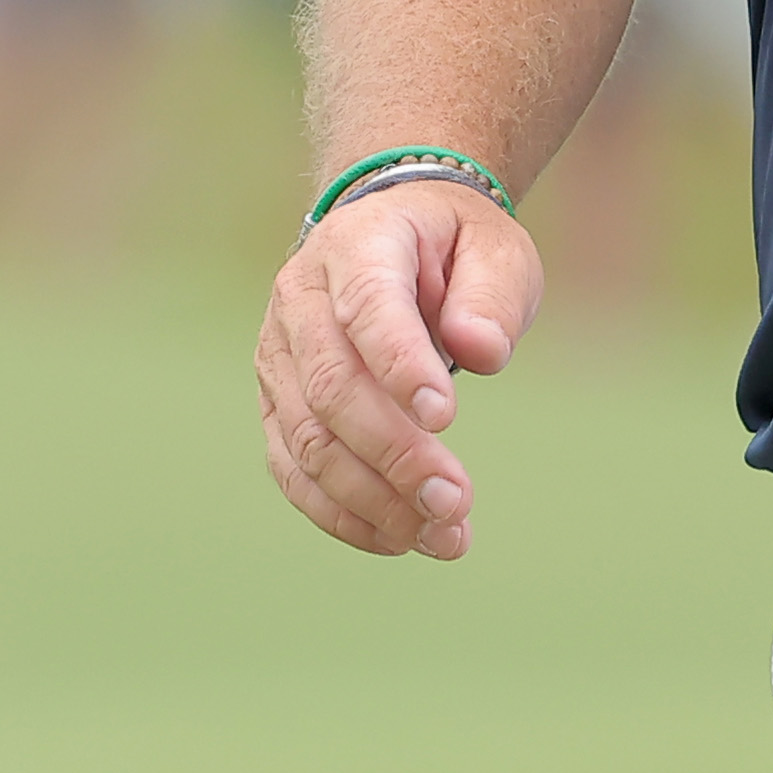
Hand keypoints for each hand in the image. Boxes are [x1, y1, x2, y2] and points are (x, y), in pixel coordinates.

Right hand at [253, 181, 540, 561]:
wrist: (391, 234)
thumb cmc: (451, 246)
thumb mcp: (494, 249)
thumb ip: (491, 296)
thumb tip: (481, 352)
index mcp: (356, 245)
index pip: (367, 306)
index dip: (400, 364)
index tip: (446, 418)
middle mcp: (301, 298)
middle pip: (331, 386)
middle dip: (393, 454)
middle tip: (454, 501)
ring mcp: (279, 354)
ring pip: (308, 439)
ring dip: (372, 499)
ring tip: (442, 535)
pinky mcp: (278, 402)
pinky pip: (294, 469)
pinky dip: (342, 513)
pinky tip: (398, 538)